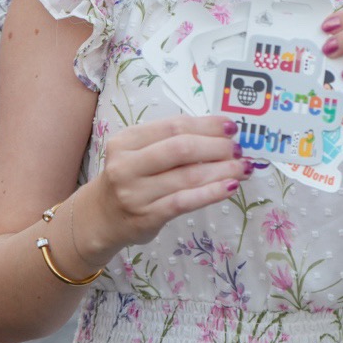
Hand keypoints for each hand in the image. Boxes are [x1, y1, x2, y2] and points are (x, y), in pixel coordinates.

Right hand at [82, 115, 251, 259]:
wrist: (100, 218)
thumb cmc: (129, 180)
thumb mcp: (138, 153)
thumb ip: (169, 142)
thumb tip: (219, 134)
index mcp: (126, 140)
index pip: (173, 126)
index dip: (206, 124)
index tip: (231, 126)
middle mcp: (127, 165)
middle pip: (181, 148)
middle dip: (217, 147)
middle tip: (239, 149)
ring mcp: (135, 193)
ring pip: (187, 176)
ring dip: (222, 170)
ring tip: (243, 168)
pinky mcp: (146, 217)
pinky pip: (185, 201)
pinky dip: (211, 192)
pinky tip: (230, 187)